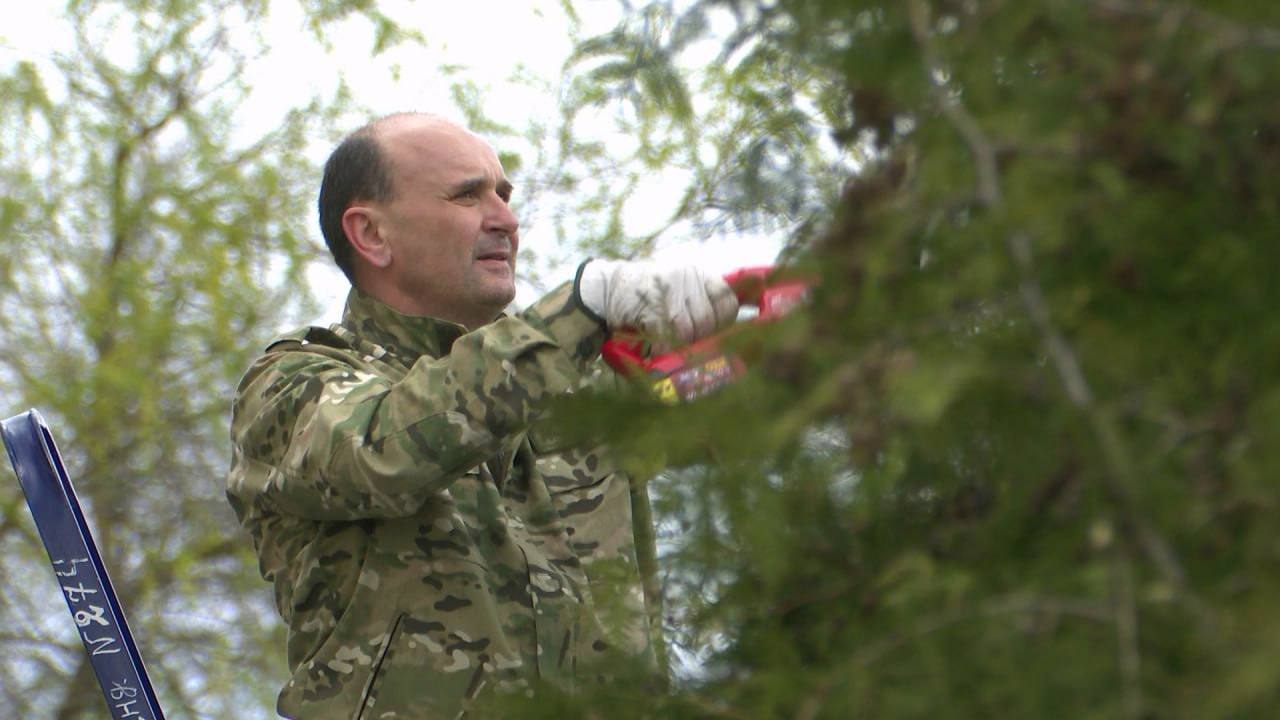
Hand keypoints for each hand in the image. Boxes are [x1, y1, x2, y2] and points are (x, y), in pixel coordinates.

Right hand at [577, 259, 738, 347]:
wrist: (609, 287)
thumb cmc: (649, 293)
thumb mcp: (680, 289)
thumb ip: (702, 303)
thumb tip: (723, 333)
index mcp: (699, 274)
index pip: (727, 300)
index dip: (724, 322)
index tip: (715, 334)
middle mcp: (687, 277)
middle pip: (707, 319)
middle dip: (700, 339)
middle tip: (689, 345)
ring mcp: (668, 290)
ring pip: (688, 329)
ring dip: (681, 345)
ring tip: (673, 347)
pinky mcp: (650, 304)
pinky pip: (666, 334)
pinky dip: (664, 347)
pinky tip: (659, 350)